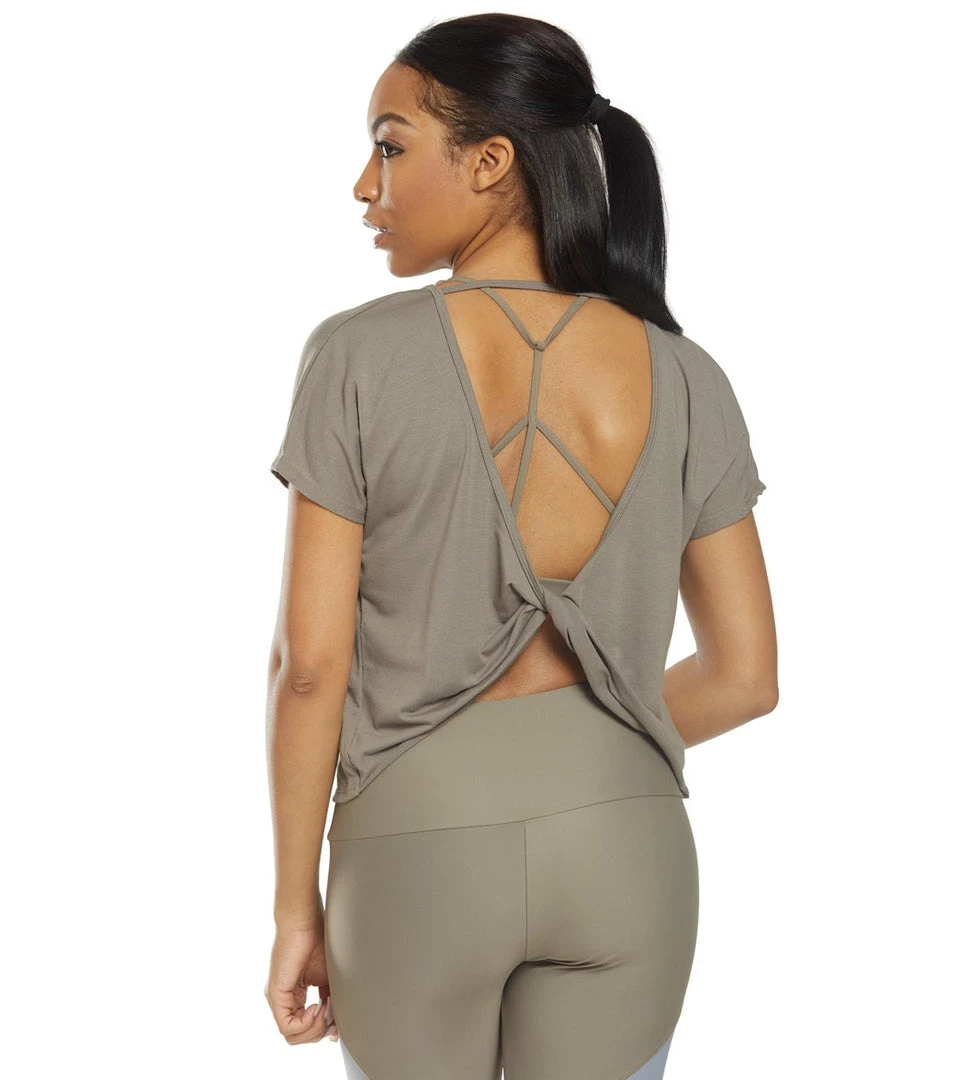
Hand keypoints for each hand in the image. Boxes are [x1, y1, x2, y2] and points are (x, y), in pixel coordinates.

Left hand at [264, 921, 338, 1043]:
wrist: (304, 921)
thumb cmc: (317, 941)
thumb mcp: (328, 980)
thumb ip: (331, 1002)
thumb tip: (335, 1028)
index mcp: (296, 997)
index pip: (305, 1029)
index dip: (323, 1030)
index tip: (336, 1019)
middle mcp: (284, 1001)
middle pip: (299, 1037)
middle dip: (319, 1032)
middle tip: (331, 1014)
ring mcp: (278, 1000)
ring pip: (292, 1036)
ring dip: (314, 1029)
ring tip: (325, 1009)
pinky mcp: (276, 995)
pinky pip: (287, 1026)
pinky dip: (306, 1023)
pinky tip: (317, 1006)